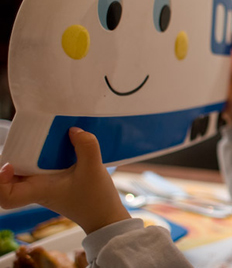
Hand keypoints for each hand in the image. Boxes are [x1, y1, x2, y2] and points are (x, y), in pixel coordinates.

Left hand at [0, 128, 129, 233]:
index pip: (6, 196)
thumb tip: (74, 130)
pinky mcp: (55, 180)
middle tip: (28, 138)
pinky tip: (59, 143)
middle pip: (12, 177)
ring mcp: (45, 184)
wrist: (106, 216)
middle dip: (14, 156)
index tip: (9, 166)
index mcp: (39, 190)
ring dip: (31, 152)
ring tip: (43, 136)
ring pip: (26, 168)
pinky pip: (41, 166)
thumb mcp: (94, 170)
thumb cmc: (96, 200)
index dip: (0, 182)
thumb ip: (86, 147)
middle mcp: (37, 187)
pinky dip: (45, 154)